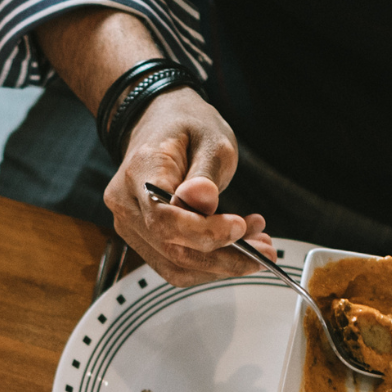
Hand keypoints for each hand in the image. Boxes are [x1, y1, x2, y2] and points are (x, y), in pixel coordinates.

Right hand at [104, 86, 274, 284]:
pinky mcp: (145, 241)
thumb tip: (205, 202)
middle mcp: (127, 206)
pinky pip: (176, 265)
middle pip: (173, 249)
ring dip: (221, 266)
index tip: (239, 228)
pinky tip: (237, 249)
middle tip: (264, 250)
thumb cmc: (185, 126)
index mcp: (139, 172)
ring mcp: (131, 227)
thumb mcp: (209, 138)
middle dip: (224, 256)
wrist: (159, 124)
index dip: (203, 232)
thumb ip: (206, 175)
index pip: (164, 219)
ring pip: (176, 266)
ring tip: (257, 248)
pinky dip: (210, 265)